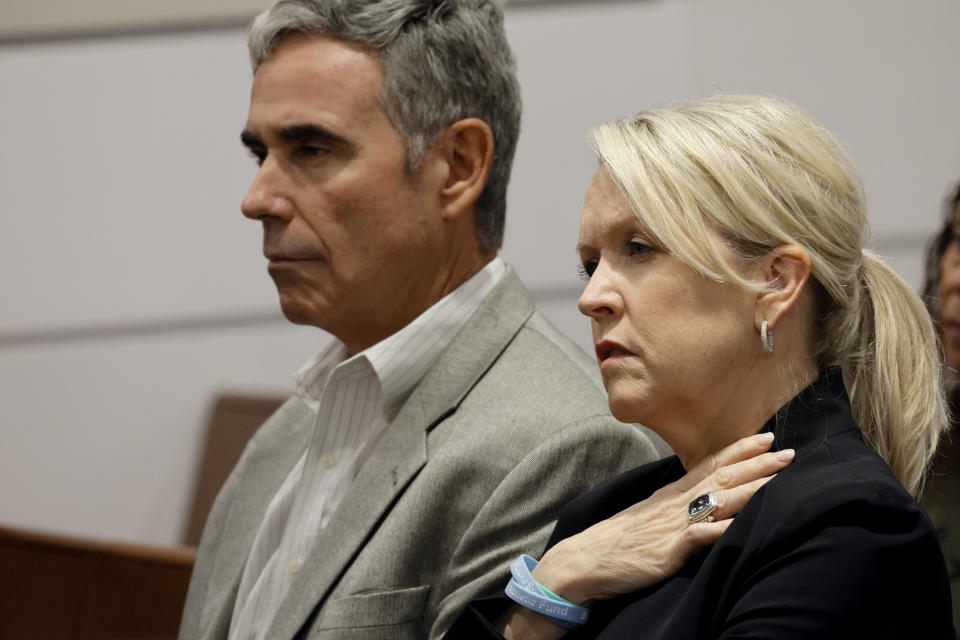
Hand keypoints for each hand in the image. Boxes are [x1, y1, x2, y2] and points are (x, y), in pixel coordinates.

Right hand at [530, 432, 792, 603]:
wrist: (585, 559)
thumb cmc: (616, 541)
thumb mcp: (648, 515)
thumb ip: (673, 506)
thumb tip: (696, 500)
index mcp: (671, 493)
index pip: (711, 464)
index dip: (740, 450)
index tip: (766, 437)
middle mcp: (676, 502)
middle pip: (723, 476)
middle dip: (758, 463)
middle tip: (788, 451)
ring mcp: (674, 524)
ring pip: (721, 499)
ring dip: (754, 488)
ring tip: (782, 478)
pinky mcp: (670, 549)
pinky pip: (703, 535)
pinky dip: (726, 528)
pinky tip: (747, 523)